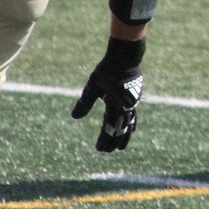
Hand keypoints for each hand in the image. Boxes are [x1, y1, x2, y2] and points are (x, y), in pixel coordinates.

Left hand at [71, 37, 145, 151]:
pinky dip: (131, 124)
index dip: (104, 139)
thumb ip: (85, 103)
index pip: (110, 127)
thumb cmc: (107, 71)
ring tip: (122, 147)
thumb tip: (74, 117)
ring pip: (129, 123)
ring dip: (125, 135)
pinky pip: (134, 115)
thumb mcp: (93, 86)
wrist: (126, 57)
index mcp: (116, 105)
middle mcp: (126, 106)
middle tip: (107, 151)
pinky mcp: (135, 97)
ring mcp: (132, 102)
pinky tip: (131, 128)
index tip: (99, 149)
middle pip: (121, 128)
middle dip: (114, 141)